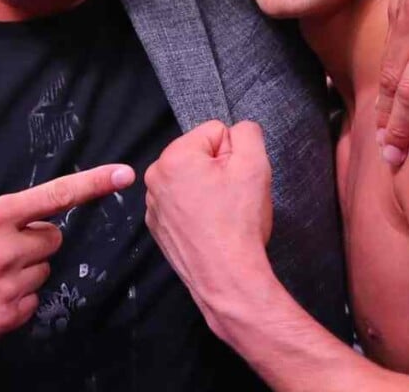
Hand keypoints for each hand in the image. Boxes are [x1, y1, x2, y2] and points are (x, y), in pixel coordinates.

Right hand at [0, 163, 134, 349]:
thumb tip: (16, 217)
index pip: (53, 195)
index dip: (93, 184)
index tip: (124, 174)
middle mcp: (5, 249)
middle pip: (52, 239)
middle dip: (34, 240)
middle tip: (1, 247)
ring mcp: (7, 286)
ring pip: (42, 271)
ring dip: (23, 269)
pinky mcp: (5, 318)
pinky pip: (31, 301)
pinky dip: (14, 297)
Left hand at [145, 121, 272, 325]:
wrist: (227, 278)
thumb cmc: (238, 223)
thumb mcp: (255, 164)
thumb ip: (248, 133)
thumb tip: (239, 130)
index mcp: (174, 156)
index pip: (216, 132)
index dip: (234, 154)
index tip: (237, 180)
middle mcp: (155, 177)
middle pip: (201, 155)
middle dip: (220, 171)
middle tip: (232, 198)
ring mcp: (153, 204)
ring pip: (193, 179)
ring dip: (209, 190)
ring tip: (222, 215)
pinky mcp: (158, 226)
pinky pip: (183, 203)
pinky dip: (197, 210)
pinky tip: (210, 227)